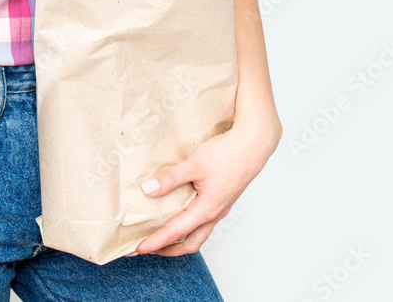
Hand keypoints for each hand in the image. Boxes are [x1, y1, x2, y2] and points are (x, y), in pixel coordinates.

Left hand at [132, 119, 280, 256]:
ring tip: (161, 234)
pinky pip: (205, 221)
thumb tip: (147, 190)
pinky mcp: (224, 198)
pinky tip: (181, 212)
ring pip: (199, 234)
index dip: (154, 242)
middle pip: (189, 244)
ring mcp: (221, 207)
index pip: (174, 233)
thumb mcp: (196, 164)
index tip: (136, 248)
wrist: (256, 142)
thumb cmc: (230, 152)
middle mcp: (215, 213)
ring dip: (179, 239)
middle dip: (166, 249)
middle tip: (146, 246)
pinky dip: (189, 225)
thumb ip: (171, 178)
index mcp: (207, 209)